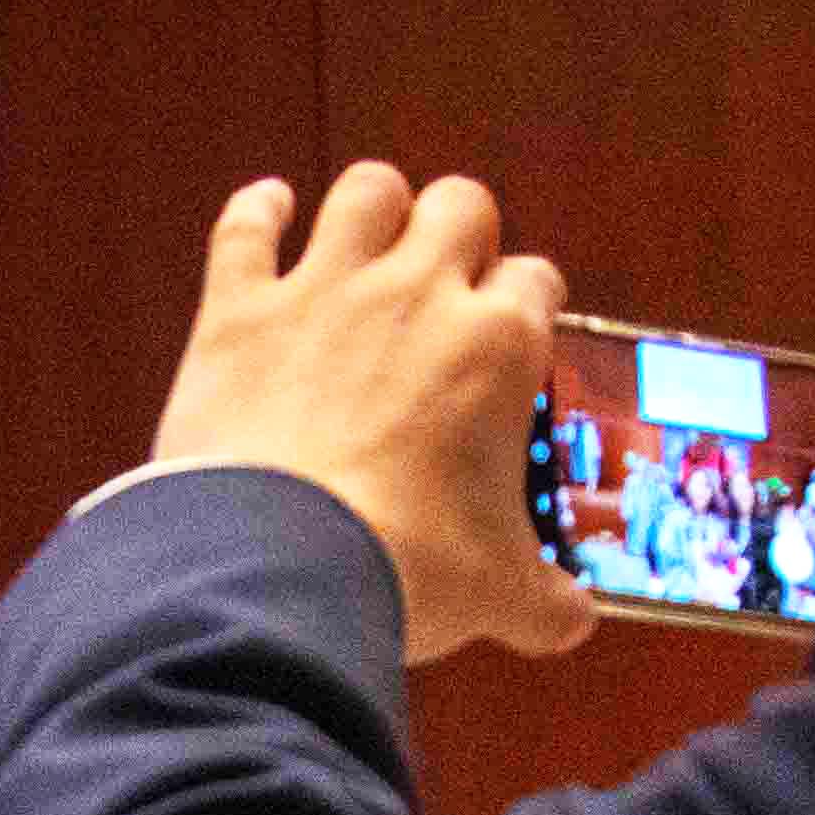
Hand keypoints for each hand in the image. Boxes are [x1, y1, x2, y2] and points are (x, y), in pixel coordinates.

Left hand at [149, 165, 592, 666]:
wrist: (279, 565)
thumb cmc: (404, 570)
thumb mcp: (496, 593)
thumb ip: (543, 599)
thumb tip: (574, 621)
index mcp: (498, 347)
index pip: (535, 284)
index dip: (528, 302)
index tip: (516, 329)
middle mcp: (419, 294)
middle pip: (461, 207)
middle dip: (462, 230)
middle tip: (450, 272)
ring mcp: (325, 290)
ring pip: (366, 192)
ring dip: (375, 203)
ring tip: (374, 226)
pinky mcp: (240, 310)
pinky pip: (247, 228)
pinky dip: (256, 210)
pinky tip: (268, 205)